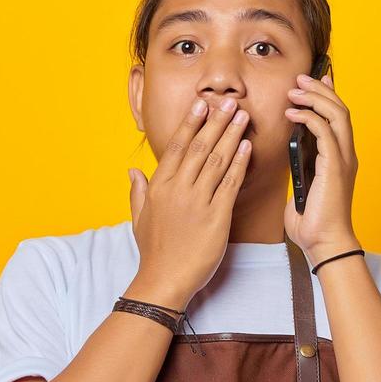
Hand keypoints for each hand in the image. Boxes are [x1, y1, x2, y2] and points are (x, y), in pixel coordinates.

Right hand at [127, 97, 253, 309]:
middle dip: (217, 122)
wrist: (164, 279)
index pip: (178, 147)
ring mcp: (198, 202)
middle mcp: (178, 189)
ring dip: (231, 135)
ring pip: (217, 160)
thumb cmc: (153, 251)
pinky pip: (230, 184)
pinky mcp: (217, 217)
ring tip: (243, 116)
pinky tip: (247, 147)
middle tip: (230, 102)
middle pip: (200, 147)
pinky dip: (239, 163)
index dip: (191, 123)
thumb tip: (133, 171)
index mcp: (160, 187)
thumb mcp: (139, 218)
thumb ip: (138, 192)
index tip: (202, 104)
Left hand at [282, 71, 361, 264]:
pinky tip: (292, 113)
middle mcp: (345, 154)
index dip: (328, 95)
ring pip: (336, 114)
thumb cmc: (313, 222)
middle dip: (320, 89)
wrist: (324, 243)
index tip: (314, 80)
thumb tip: (290, 157)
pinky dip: (308, 117)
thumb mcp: (303, 187)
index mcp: (340, 158)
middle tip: (300, 78)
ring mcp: (343, 159)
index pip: (338, 117)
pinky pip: (324, 130)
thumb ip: (300, 169)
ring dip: (314, 97)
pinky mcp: (334, 165)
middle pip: (340, 109)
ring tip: (295, 90)